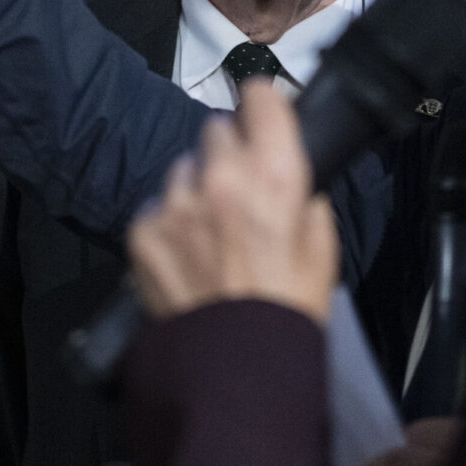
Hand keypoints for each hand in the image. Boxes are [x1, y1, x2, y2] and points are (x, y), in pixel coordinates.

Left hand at [128, 82, 337, 323]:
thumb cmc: (286, 309)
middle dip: (230, 153)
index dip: (262, 105)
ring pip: (183, 168)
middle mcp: (221, 178)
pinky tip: (189, 254)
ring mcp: (177, 203)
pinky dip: (171, 223)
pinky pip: (158, 205)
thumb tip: (290, 172)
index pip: (259, 96)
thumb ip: (304, 196)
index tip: (262, 114)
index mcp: (274, 175)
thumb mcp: (322, 246)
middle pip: (217, 130)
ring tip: (212, 233)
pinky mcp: (144, 229)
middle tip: (240, 193)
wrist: (235, 369)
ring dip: (197, 187)